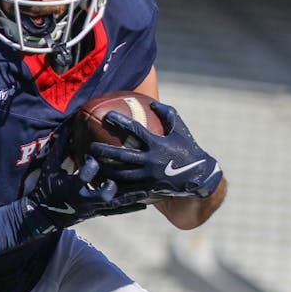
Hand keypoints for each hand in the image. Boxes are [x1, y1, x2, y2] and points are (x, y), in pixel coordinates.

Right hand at [27, 135, 151, 231]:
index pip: (83, 175)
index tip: (94, 156)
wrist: (44, 215)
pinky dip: (130, 207)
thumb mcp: (51, 167)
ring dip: (131, 197)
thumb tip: (69, 125)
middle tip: (119, 175)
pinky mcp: (97, 213)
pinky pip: (116, 211)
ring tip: (148, 189)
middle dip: (113, 185)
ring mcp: (92, 208)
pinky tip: (145, 203)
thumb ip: (61, 147)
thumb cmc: (46, 187)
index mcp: (71, 186)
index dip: (90, 165)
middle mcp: (84, 199)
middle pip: (103, 194)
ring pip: (115, 204)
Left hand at [91, 101, 222, 197]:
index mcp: (158, 144)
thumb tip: (153, 102)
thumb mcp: (180, 130)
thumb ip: (168, 114)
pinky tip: (100, 182)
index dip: (120, 122)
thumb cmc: (188, 149)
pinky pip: (127, 188)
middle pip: (122, 156)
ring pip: (121, 174)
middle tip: (90, 146)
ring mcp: (149, 177)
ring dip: (104, 170)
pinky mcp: (148, 189)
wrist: (200, 177)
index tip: (107, 116)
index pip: (135, 130)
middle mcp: (152, 161)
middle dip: (104, 151)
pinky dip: (113, 185)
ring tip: (91, 165)